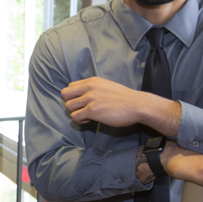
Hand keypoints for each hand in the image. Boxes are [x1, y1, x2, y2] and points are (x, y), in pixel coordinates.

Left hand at [61, 77, 180, 134]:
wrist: (137, 105)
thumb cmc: (124, 98)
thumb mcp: (106, 86)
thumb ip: (93, 89)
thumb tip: (82, 97)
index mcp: (92, 81)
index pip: (70, 86)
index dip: (73, 96)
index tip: (82, 102)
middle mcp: (89, 87)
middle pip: (64, 94)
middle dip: (70, 103)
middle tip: (80, 109)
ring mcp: (90, 98)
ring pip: (68, 107)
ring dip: (75, 113)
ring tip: (86, 116)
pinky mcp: (92, 110)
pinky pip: (75, 116)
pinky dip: (80, 120)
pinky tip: (89, 120)